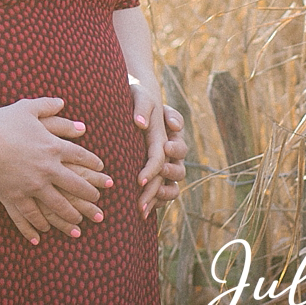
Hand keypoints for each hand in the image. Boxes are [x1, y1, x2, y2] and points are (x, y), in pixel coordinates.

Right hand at [0, 97, 109, 244]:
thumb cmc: (2, 122)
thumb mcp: (27, 108)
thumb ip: (47, 105)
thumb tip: (63, 102)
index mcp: (54, 147)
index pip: (82, 157)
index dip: (94, 165)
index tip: (102, 172)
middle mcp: (48, 169)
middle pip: (75, 185)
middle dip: (88, 195)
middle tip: (97, 203)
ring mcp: (32, 186)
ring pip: (57, 206)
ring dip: (69, 216)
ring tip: (78, 224)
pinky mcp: (15, 197)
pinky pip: (28, 215)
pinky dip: (35, 226)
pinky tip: (41, 235)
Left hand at [130, 83, 184, 216]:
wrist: (127, 104)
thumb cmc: (134, 97)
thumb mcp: (138, 94)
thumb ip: (142, 105)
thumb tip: (140, 124)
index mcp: (172, 135)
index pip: (175, 149)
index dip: (168, 154)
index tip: (157, 159)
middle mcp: (171, 153)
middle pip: (178, 169)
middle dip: (166, 176)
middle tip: (148, 179)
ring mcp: (164, 166)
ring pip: (173, 186)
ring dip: (162, 194)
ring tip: (146, 202)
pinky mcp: (154, 177)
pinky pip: (161, 195)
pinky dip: (155, 202)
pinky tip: (141, 210)